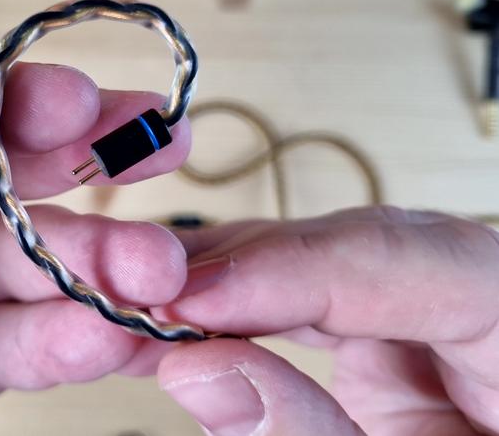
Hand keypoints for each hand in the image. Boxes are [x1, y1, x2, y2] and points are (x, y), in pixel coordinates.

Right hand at [157, 207, 498, 434]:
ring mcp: (435, 323)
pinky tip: (188, 322)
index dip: (293, 267)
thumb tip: (202, 369)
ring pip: (325, 264)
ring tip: (153, 306)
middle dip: (246, 267)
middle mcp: (485, 308)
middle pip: (360, 245)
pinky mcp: (391, 346)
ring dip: (231, 283)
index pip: (415, 256)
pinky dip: (244, 313)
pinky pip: (310, 305)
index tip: (195, 297)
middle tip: (150, 296)